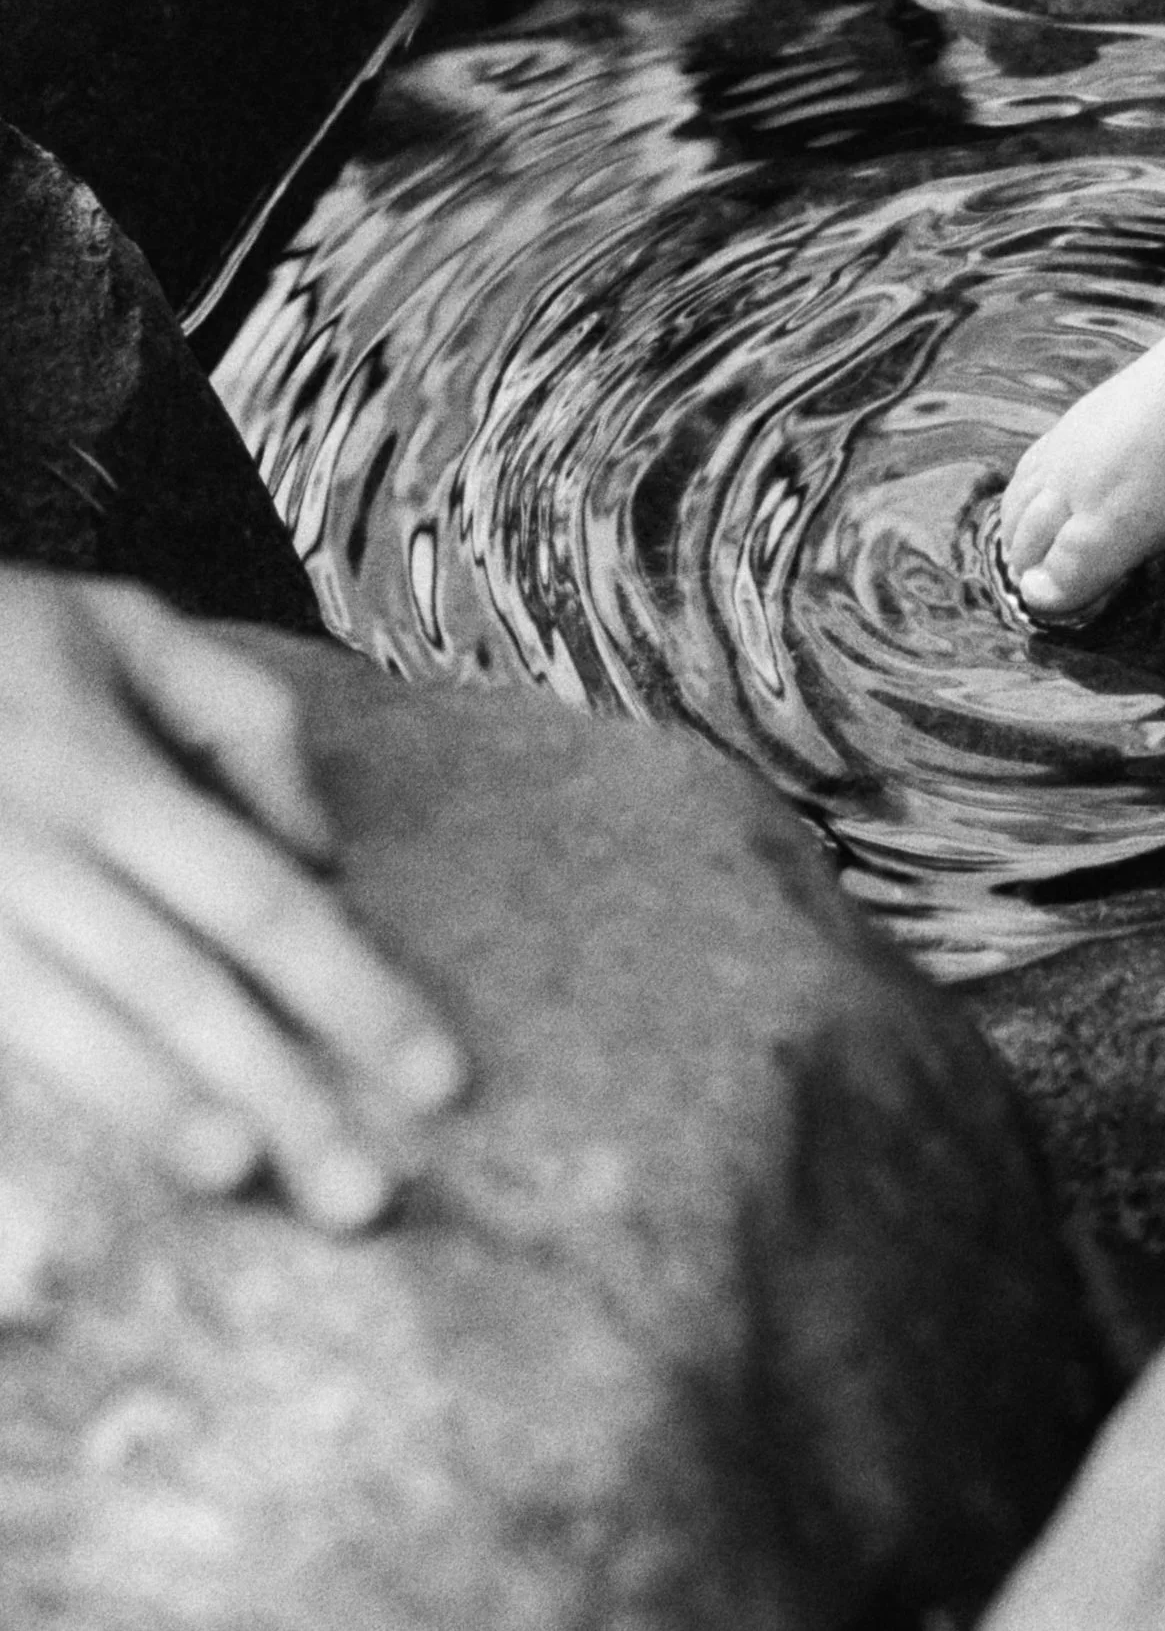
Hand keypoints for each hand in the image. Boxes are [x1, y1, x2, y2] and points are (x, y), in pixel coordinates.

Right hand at [0, 567, 464, 1227]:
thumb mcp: (127, 627)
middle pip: (178, 988)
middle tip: (362, 1198)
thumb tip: (323, 857)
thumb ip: (244, 721)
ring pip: (65, 1030)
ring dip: (150, 1111)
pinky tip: (46, 1221)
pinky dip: (19, 1129)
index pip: (261, 905)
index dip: (356, 993)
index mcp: (107, 779)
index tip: (437, 1081)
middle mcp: (33, 854)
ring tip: (236, 1179)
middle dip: (278, 1093)